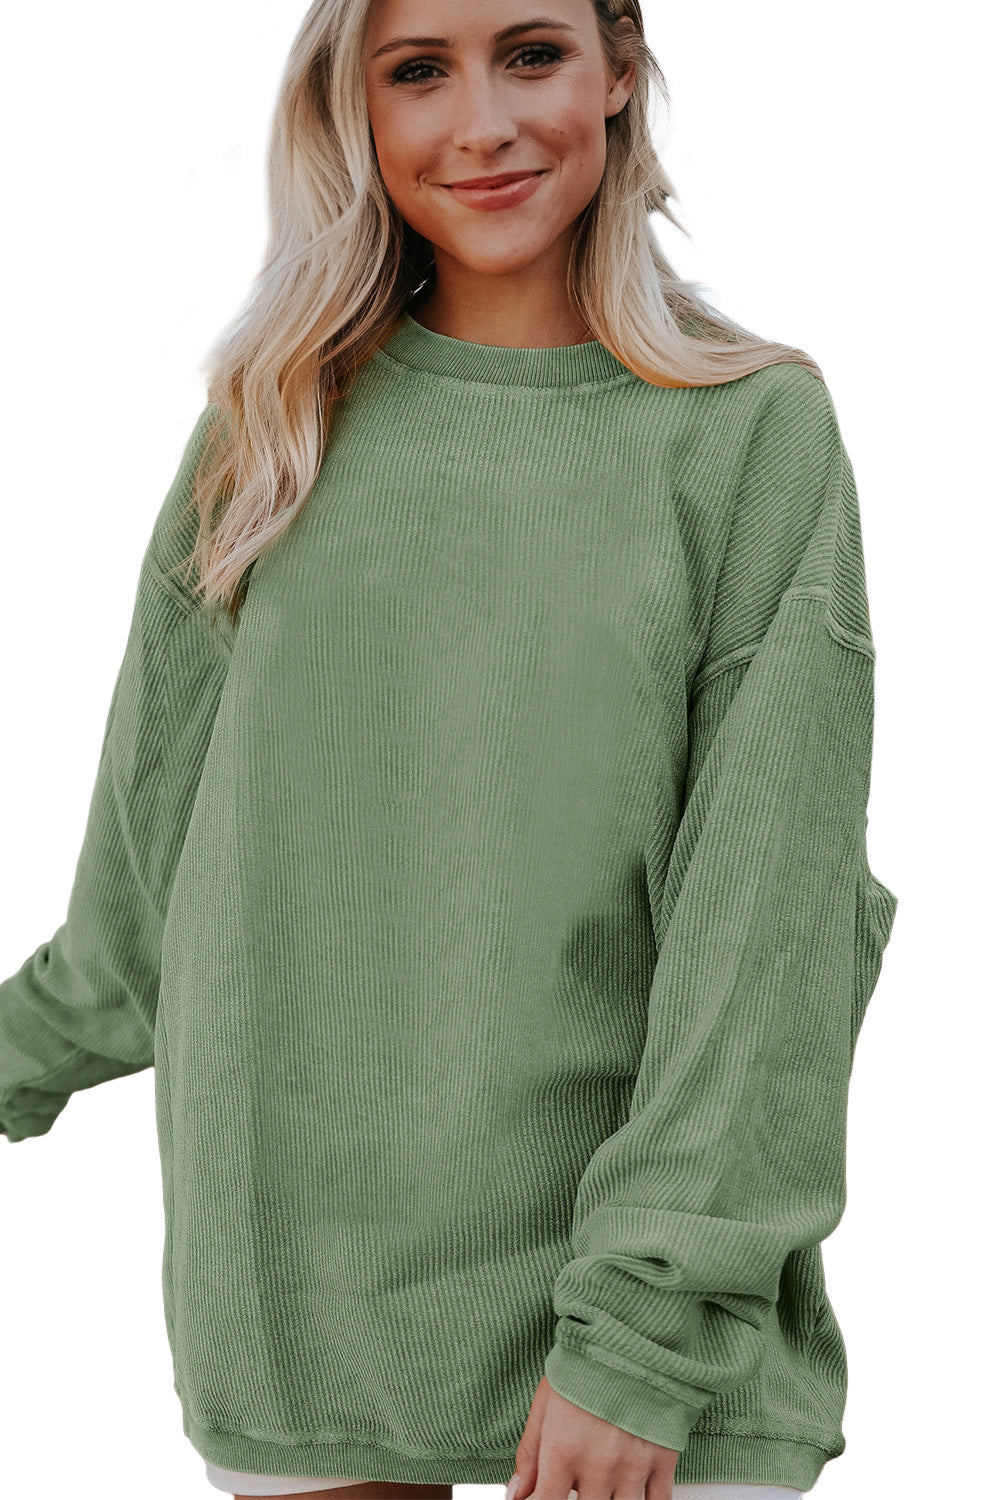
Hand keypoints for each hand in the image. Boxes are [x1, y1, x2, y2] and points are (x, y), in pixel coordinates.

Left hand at [508, 1375, 678, 1499]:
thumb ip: (529, 1453)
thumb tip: (515, 1494)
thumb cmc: (585, 1365)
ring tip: (604, 1484)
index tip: (542, 1498)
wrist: (631, 1333)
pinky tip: (633, 1492)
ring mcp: (632, 1464)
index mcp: (563, 1450)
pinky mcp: (662, 1458)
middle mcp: (598, 1464)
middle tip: (579, 1481)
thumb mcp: (546, 1403)